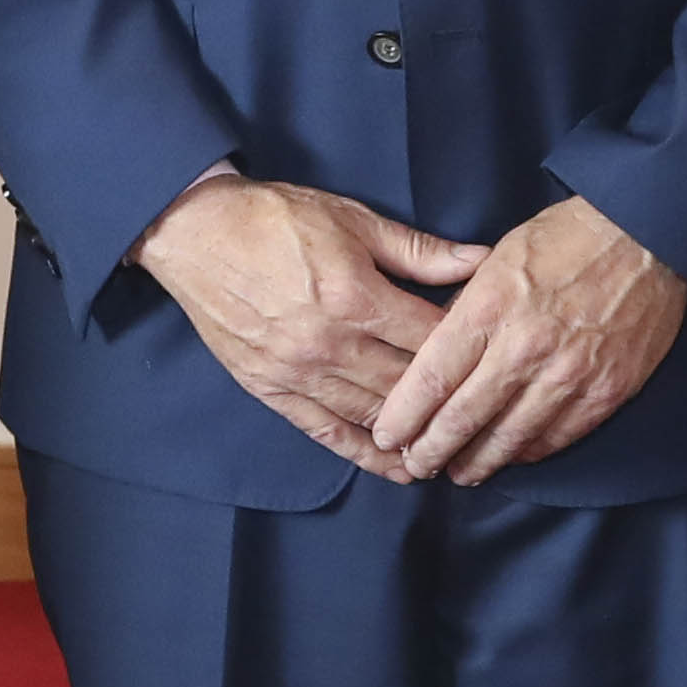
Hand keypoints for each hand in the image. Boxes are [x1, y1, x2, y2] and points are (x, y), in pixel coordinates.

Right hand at [131, 173, 475, 471]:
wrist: (195, 233)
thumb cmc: (276, 218)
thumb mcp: (354, 220)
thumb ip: (419, 250)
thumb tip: (481, 260)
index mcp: (356, 297)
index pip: (431, 340)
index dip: (467, 351)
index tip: (491, 358)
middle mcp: (330, 343)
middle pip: (408, 385)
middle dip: (448, 401)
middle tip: (484, 413)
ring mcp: (298, 371)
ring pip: (373, 415)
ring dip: (414, 437)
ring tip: (454, 450)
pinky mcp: (271, 388)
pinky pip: (326, 431)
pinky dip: (364, 455)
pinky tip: (396, 468)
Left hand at [360, 195, 686, 486]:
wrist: (648, 235)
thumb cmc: (566, 238)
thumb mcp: (497, 257)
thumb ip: (464, 308)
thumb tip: (433, 352)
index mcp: (490, 308)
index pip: (431, 380)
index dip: (403, 417)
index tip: (388, 435)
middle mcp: (525, 348)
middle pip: (462, 419)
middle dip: (430, 451)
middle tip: (415, 465)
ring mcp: (569, 374)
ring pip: (508, 439)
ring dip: (477, 462)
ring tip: (458, 473)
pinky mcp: (606, 391)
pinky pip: (555, 437)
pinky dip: (526, 453)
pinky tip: (509, 457)